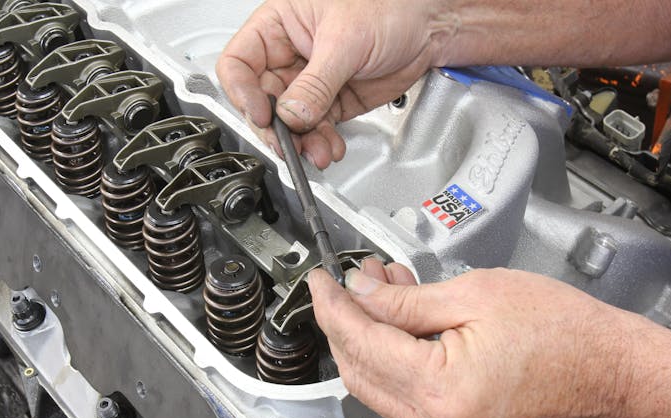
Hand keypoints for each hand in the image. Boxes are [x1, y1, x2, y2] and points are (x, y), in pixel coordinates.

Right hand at [216, 0, 454, 167]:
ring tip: (316, 151)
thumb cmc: (391, 4)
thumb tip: (291, 115)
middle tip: (287, 144)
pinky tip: (328, 147)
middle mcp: (290, 54)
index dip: (243, 92)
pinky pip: (315, 128)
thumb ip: (315, 83)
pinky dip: (320, 143)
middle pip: (263, 100)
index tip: (261, 115)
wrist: (431, 25)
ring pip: (290, 121)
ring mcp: (310, 80)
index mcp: (279, 24)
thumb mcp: (346, 40)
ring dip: (301, 141)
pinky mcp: (332, 101)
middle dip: (276, 127)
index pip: (240, 63)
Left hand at [307, 259, 634, 417]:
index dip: (333, 307)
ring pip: (376, 385)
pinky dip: (393, 357)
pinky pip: (402, 395)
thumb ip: (404, 300)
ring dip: (369, 337)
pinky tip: (401, 320)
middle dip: (345, 322)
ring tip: (382, 290)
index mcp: (442, 390)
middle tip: (349, 282)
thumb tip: (359, 292)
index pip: (361, 343)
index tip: (321, 282)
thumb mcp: (475, 294)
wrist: (609, 371)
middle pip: (360, 370)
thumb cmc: (564, 332)